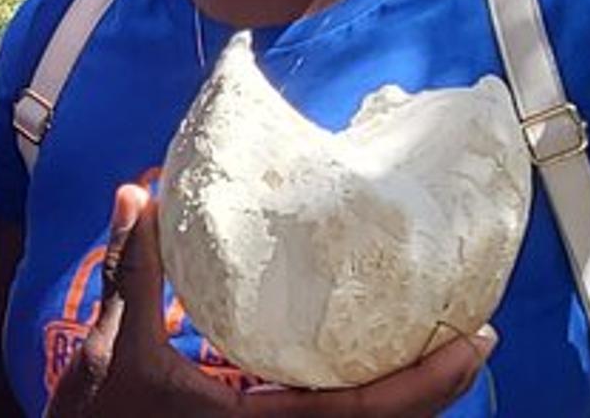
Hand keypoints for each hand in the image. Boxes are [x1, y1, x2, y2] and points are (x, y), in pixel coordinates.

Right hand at [44, 183, 494, 417]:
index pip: (367, 412)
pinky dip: (360, 395)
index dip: (427, 382)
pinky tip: (362, 361)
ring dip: (403, 392)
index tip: (476, 340)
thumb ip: (133, 273)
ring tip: (434, 340)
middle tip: (475, 331)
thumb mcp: (113, 351)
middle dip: (435, 385)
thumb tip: (136, 193)